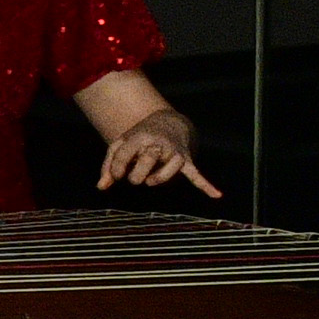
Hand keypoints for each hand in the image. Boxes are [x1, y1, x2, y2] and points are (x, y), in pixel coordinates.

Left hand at [93, 111, 222, 198]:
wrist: (168, 123)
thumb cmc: (140, 138)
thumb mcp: (121, 145)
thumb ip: (109, 165)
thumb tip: (101, 187)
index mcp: (139, 137)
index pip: (125, 155)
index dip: (117, 169)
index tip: (116, 176)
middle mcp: (158, 144)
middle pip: (148, 160)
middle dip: (137, 175)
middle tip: (134, 179)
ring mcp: (174, 153)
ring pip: (170, 169)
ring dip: (159, 178)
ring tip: (151, 181)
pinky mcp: (185, 161)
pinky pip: (196, 174)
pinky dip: (206, 185)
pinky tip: (216, 195)